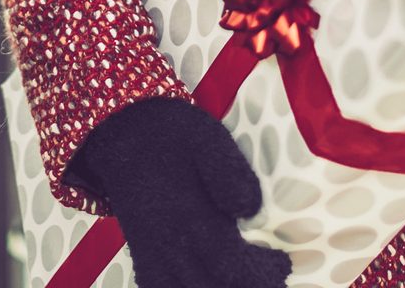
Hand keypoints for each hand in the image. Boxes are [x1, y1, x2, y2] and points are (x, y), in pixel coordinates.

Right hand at [70, 98, 290, 287]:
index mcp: (189, 217)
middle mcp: (169, 245)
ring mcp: (152, 254)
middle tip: (270, 275)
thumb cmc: (170, 133)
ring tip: (241, 279)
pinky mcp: (142, 255)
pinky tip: (205, 279)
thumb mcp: (206, 138)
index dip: (263, 274)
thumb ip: (230, 173)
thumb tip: (250, 208)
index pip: (232, 266)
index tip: (283, 262)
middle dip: (247, 287)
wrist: (120, 132)